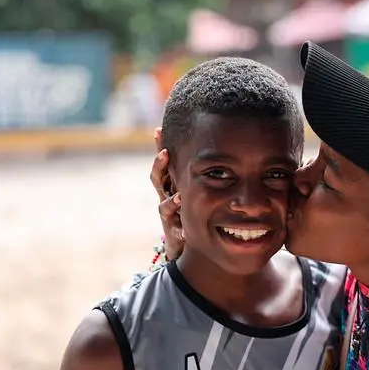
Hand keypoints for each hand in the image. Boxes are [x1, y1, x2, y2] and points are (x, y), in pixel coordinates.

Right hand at [150, 128, 184, 260]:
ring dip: (171, 200)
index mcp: (171, 182)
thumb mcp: (191, 186)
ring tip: (179, 197)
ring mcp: (167, 213)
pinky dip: (178, 229)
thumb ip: (197, 169)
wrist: (183, 239)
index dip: (159, 147)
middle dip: (159, 166)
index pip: (164, 163)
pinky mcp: (172, 230)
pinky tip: (185, 230)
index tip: (159, 130)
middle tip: (165, 154)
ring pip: (163, 204)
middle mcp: (165, 195)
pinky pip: (174, 229)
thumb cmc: (188, 208)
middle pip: (157, 178)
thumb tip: (211, 141)